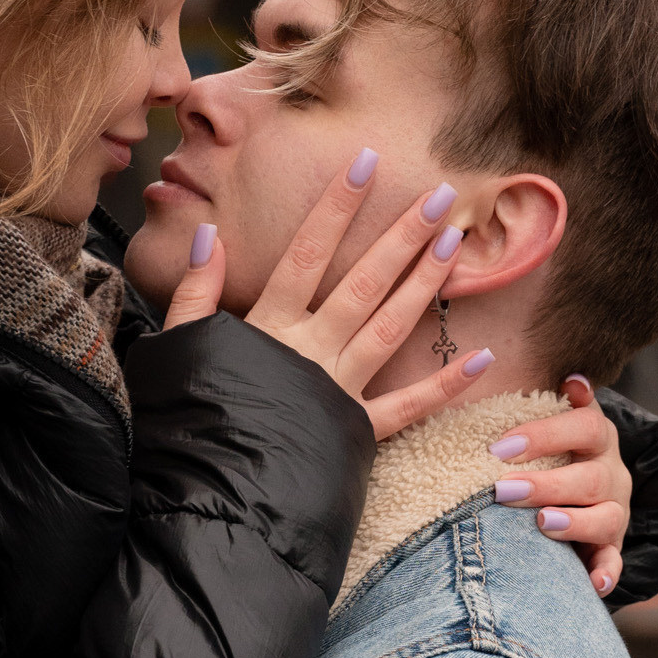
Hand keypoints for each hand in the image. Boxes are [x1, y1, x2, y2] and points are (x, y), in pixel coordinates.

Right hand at [164, 172, 496, 443]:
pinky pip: (406, 408)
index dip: (337, 206)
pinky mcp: (353, 432)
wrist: (205, 493)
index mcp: (268, 326)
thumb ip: (196, 292)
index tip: (366, 165)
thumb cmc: (187, 420)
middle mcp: (310, 350)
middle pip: (363, 281)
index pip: (308, 252)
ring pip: (389, 328)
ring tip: (455, 244)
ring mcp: (337, 390)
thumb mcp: (178, 347)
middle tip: (441, 195)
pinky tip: (479, 357)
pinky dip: (443, 386)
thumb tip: (211, 234)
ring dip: (424, 285)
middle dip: (403, 235)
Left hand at [485, 376, 631, 597]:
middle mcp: (611, 473)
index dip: (544, 435)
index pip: (583, 426)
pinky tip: (595, 584)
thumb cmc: (549, 453)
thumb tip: (574, 378)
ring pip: (606, 518)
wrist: (575, 493)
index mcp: (596, 437)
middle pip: (590, 478)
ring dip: (574, 523)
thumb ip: (552, 405)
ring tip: (542, 524)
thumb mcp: (550, 424)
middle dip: (546, 484)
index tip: (499, 446)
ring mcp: (614, 512)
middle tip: (503, 489)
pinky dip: (607, 573)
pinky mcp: (610, 547)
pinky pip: (614, 562)